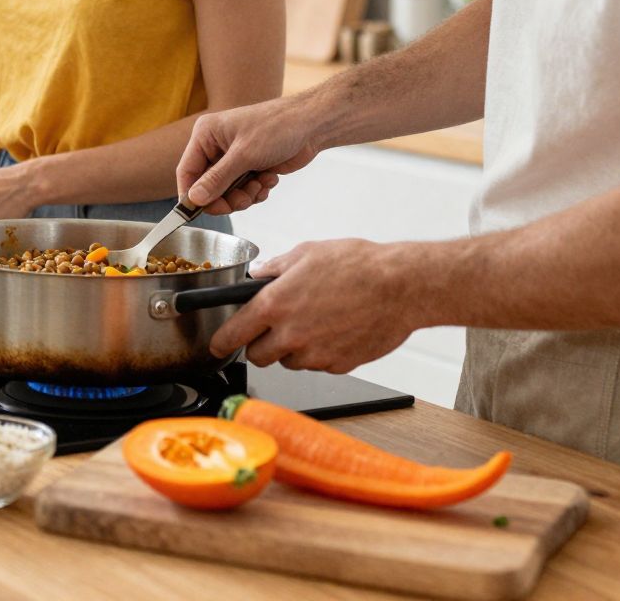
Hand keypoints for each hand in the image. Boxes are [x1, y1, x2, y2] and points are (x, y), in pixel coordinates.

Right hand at [175, 98, 317, 215]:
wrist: (312, 125)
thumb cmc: (277, 127)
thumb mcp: (244, 155)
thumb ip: (217, 179)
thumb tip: (194, 199)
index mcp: (206, 135)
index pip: (187, 171)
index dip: (192, 194)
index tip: (201, 211)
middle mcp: (216, 146)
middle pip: (207, 186)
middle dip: (225, 197)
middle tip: (242, 201)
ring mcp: (234, 158)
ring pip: (227, 192)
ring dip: (244, 195)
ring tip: (259, 185)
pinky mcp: (250, 167)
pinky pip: (243, 190)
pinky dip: (256, 191)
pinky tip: (269, 179)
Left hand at [209, 239, 420, 371]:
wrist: (402, 287)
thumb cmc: (359, 266)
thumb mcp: (307, 253)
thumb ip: (275, 268)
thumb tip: (258, 274)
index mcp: (275, 304)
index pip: (234, 333)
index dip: (221, 341)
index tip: (217, 345)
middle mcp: (291, 334)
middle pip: (258, 356)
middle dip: (260, 345)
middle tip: (273, 329)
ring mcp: (316, 354)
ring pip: (289, 362)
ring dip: (292, 349)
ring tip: (314, 322)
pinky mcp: (339, 365)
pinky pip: (318, 365)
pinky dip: (320, 353)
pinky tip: (335, 330)